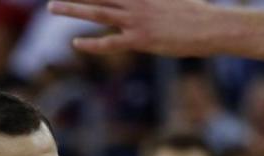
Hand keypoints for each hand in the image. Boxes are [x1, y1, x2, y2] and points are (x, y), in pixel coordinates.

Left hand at [48, 0, 215, 56]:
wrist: (210, 27)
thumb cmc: (195, 13)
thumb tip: (145, 1)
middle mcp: (136, 1)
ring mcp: (137, 20)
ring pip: (98, 11)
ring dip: (73, 8)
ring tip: (52, 6)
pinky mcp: (141, 40)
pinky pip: (111, 42)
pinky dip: (92, 43)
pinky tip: (77, 43)